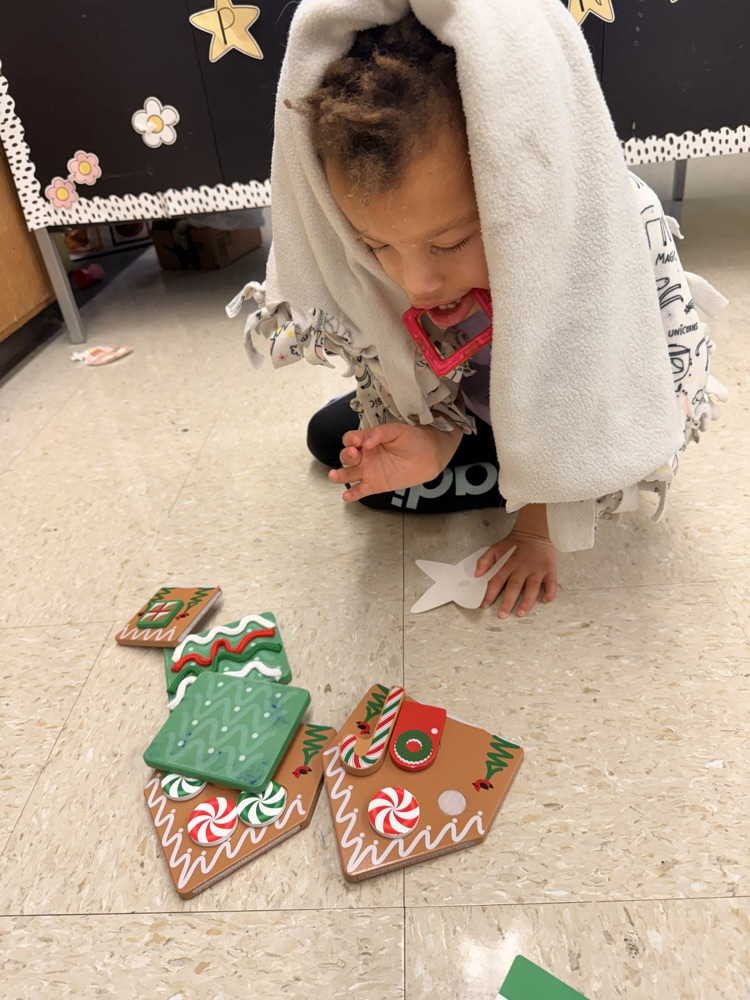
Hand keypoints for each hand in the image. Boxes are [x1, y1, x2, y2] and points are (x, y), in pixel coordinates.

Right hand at [328, 422, 461, 502]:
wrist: (428, 456)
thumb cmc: (412, 439)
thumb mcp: (397, 430)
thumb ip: (379, 433)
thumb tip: (365, 442)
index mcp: (367, 440)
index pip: (351, 439)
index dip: (351, 439)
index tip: (357, 441)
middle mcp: (364, 456)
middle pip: (346, 456)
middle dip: (346, 455)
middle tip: (354, 453)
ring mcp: (368, 471)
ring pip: (348, 474)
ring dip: (339, 475)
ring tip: (334, 476)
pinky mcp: (375, 485)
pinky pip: (360, 490)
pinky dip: (352, 494)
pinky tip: (347, 496)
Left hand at [475, 527, 557, 617]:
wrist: (536, 531)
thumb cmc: (515, 543)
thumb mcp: (496, 548)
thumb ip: (485, 560)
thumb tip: (477, 574)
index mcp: (508, 563)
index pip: (497, 580)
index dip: (490, 593)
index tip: (484, 605)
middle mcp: (522, 568)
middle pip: (514, 587)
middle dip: (507, 602)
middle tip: (502, 615)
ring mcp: (537, 569)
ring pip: (532, 588)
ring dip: (526, 601)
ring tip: (520, 613)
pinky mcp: (550, 569)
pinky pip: (551, 583)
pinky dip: (550, 592)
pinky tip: (545, 600)